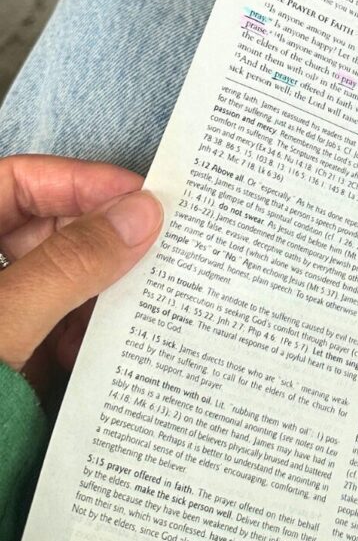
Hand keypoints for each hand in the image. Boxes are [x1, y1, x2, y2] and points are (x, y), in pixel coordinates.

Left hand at [0, 155, 162, 389]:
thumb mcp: (3, 317)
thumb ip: (72, 264)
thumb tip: (141, 214)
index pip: (19, 183)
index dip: (81, 182)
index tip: (142, 196)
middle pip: (45, 230)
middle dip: (101, 238)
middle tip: (158, 246)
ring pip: (59, 281)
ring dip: (102, 289)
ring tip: (149, 295)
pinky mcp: (12, 358)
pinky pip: (59, 328)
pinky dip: (89, 333)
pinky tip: (119, 343)